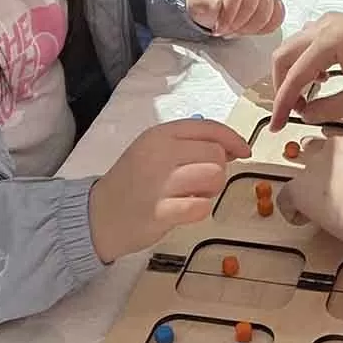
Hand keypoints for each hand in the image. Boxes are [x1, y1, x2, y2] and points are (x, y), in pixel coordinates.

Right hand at [87, 117, 248, 262]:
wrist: (98, 215)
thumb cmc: (133, 182)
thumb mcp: (154, 150)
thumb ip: (189, 144)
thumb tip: (231, 146)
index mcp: (160, 135)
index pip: (209, 128)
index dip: (233, 139)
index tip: (244, 152)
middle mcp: (160, 153)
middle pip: (216, 153)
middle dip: (219, 168)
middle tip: (202, 182)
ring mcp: (160, 183)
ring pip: (214, 176)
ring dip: (212, 189)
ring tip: (194, 194)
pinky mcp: (161, 211)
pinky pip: (201, 206)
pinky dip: (200, 209)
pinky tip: (186, 209)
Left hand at [186, 0, 284, 36]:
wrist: (214, 0)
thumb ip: (203, 1)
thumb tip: (217, 5)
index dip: (228, 13)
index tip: (219, 27)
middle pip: (253, 1)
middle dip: (238, 22)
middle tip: (225, 30)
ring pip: (267, 10)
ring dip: (250, 27)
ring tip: (235, 30)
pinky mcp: (273, 0)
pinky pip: (278, 16)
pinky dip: (265, 27)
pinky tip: (249, 29)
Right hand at [270, 13, 342, 128]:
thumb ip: (329, 108)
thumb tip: (306, 116)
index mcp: (328, 40)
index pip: (294, 75)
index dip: (283, 104)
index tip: (277, 126)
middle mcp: (324, 25)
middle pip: (284, 56)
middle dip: (282, 86)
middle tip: (288, 113)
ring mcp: (330, 22)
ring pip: (295, 49)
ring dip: (294, 73)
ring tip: (306, 99)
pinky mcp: (338, 25)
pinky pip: (309, 44)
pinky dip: (307, 63)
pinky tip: (321, 81)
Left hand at [279, 127, 342, 247]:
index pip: (342, 146)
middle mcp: (334, 148)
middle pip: (316, 151)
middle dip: (319, 169)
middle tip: (330, 191)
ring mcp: (315, 166)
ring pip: (301, 173)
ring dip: (307, 189)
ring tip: (319, 209)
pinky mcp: (300, 188)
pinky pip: (285, 199)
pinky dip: (292, 211)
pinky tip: (304, 221)